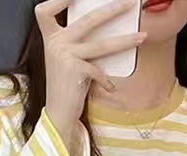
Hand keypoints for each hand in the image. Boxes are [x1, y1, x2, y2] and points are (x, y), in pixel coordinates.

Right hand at [35, 0, 147, 140]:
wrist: (58, 113)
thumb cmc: (65, 84)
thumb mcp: (66, 58)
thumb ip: (76, 41)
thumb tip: (107, 24)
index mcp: (50, 38)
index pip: (44, 11)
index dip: (58, 0)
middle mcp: (55, 44)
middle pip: (87, 20)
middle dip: (112, 10)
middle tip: (129, 4)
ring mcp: (65, 56)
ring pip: (101, 45)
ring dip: (125, 41)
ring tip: (142, 37)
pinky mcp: (75, 71)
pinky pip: (99, 71)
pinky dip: (106, 80)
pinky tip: (110, 87)